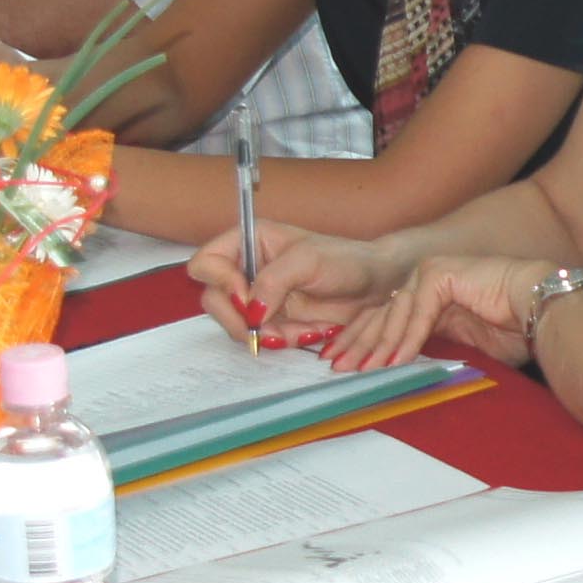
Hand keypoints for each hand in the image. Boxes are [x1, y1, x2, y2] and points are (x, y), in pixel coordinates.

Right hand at [191, 223, 401, 350]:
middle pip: (213, 299)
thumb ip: (273, 281)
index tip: (245, 295)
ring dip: (266, 333)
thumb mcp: (308, 261)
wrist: (376, 285)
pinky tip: (309, 332)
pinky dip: (283, 341)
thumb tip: (250, 309)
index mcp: (249, 241)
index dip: (220, 282)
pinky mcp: (273, 320)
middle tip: (265, 328)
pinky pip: (262, 338)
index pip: (206, 262)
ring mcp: (258, 297)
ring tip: (301, 329)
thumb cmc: (345, 260)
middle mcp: (246, 269)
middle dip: (239, 319)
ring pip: (236, 324)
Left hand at [339, 255, 555, 372]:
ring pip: (394, 313)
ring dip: (378, 345)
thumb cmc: (514, 331)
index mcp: (427, 299)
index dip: (363, 342)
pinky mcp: (440, 272)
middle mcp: (423, 282)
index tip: (343, 365)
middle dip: (358, 344)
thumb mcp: (462, 348)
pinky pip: (418, 310)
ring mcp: (430, 273)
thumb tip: (399, 374)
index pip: (385, 320)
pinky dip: (407, 337)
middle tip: (337, 368)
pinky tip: (395, 359)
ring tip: (364, 370)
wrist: (543, 309)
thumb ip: (431, 352)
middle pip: (380, 315)